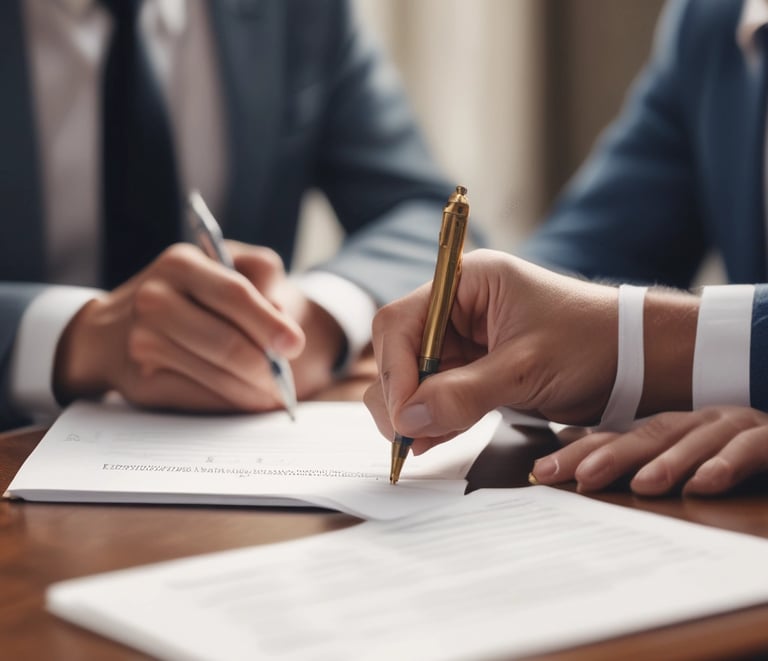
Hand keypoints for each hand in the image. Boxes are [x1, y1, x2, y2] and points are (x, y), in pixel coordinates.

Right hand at [53, 242, 343, 411]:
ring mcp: (143, 342)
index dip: (269, 323)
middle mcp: (155, 300)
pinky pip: (201, 398)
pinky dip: (233, 403)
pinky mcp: (142, 383)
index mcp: (180, 264)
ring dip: (255, 391)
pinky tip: (250, 400)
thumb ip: (259, 276)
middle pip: (227, 343)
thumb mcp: (222, 266)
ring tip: (277, 393)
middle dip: (267, 367)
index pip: (234, 295)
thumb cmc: (187, 294)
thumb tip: (280, 315)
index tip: (295, 345)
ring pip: (217, 375)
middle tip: (288, 379)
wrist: (111, 330)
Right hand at [364, 249, 620, 452]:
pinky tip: (429, 441)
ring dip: (413, 411)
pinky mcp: (475, 367)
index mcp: (467, 283)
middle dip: (399, 394)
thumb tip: (407, 420)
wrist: (638, 360)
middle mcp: (459, 307)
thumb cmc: (592, 344)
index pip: (401, 322)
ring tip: (416, 446)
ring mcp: (466, 339)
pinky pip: (439, 393)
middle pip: (401, 349)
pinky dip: (433, 418)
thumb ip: (463, 394)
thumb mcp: (525, 369)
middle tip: (405, 436)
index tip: (403, 414)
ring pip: (415, 375)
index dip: (394, 369)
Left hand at [530, 406, 767, 495]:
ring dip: (666, 461)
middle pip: (645, 436)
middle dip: (608, 456)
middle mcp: (693, 423)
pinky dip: (725, 464)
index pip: (615, 439)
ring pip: (692, 440)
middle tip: (577, 475)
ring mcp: (732, 429)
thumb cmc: (731, 451)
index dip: (578, 453)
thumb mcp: (679, 457)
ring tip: (640, 484)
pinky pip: (748, 450)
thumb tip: (574, 457)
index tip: (542, 473)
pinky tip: (704, 483)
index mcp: (669, 429)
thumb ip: (633, 457)